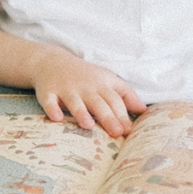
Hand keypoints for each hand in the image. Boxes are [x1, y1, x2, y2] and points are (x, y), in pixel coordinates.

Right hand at [29, 47, 146, 136]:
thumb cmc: (85, 76)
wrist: (51, 61)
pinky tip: (56, 118)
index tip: (128, 131)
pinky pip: (49, 101)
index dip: (122, 114)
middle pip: (98, 102)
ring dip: (81, 112)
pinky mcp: (47, 92)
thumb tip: (145, 112)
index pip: (114, 99)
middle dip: (107, 117)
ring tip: (88, 125)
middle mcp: (84, 87)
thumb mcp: (107, 79)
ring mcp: (65, 89)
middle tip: (116, 132)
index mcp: (101, 84)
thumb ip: (126, 95)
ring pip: (74, 101)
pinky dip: (52, 108)